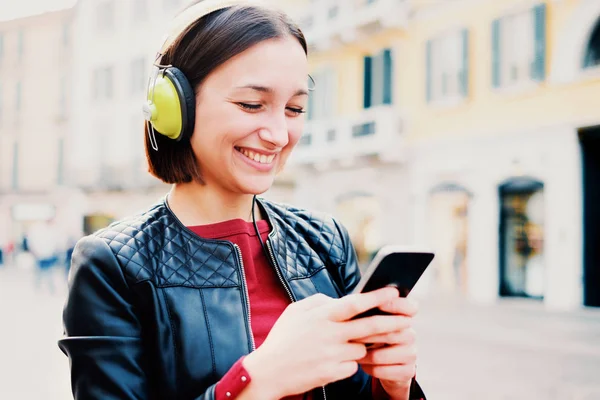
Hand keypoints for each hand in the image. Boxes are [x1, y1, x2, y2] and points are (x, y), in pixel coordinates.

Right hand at [240, 287, 404, 399]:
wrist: (269, 372)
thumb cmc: (283, 339)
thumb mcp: (295, 311)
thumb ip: (319, 302)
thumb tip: (337, 300)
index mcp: (322, 316)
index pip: (355, 303)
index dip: (376, 298)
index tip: (395, 293)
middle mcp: (330, 334)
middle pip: (370, 327)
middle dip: (393, 322)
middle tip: (408, 319)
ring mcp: (333, 355)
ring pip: (363, 348)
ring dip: (362, 346)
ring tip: (346, 344)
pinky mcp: (334, 373)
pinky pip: (353, 366)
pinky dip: (349, 362)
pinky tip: (334, 360)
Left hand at [354, 297, 418, 398]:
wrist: (378, 365)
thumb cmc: (368, 338)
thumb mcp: (364, 322)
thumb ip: (361, 311)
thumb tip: (347, 301)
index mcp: (403, 317)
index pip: (410, 307)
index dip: (397, 305)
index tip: (380, 304)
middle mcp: (410, 334)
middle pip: (394, 331)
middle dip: (371, 334)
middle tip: (354, 335)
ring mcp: (410, 352)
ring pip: (388, 353)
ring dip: (369, 355)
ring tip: (355, 353)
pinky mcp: (408, 371)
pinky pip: (389, 370)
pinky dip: (373, 369)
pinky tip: (365, 365)